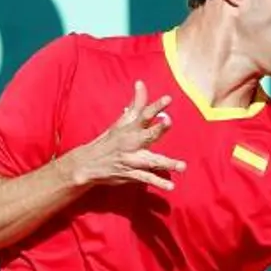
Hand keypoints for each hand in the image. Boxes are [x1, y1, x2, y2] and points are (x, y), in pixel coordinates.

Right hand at [65, 80, 187, 191]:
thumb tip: (141, 83)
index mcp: (130, 128)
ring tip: (182, 167)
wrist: (88, 163)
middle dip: (158, 129)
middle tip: (168, 121)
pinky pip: (146, 178)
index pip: (144, 114)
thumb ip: (136, 104)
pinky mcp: (130, 174)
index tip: (168, 99)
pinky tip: (170, 186)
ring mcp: (131, 159)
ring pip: (151, 161)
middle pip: (147, 135)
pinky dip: (158, 182)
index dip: (156, 106)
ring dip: (166, 163)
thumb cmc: (110, 140)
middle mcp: (131, 143)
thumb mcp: (122, 121)